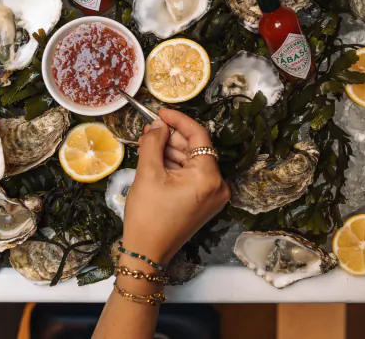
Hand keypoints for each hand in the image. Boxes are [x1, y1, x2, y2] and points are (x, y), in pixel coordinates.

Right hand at [122, 109, 229, 264]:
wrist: (147, 253)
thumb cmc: (148, 215)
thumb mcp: (148, 173)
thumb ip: (153, 143)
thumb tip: (158, 125)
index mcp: (209, 177)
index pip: (199, 136)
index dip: (179, 120)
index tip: (161, 112)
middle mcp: (218, 185)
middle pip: (196, 149)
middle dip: (172, 137)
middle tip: (150, 128)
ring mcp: (212, 195)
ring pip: (192, 161)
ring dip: (171, 150)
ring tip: (148, 142)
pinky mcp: (203, 202)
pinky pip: (191, 175)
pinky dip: (175, 165)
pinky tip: (156, 158)